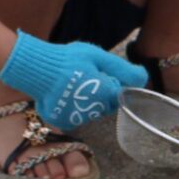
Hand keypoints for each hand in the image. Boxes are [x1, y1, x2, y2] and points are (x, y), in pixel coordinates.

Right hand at [0, 33, 147, 129]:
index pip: (121, 94)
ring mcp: (78, 119)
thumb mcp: (98, 56)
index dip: (112, 82)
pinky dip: (73, 107)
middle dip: (101, 92)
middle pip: (107, 105)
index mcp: (106, 94)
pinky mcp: (64, 122)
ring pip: (91, 111)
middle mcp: (94, 111)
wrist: (35, 69)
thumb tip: (143, 77)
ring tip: (72, 83)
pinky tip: (64, 93)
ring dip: (87, 100)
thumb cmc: (68, 59)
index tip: (99, 72)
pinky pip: (76, 116)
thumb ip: (123, 69)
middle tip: (85, 76)